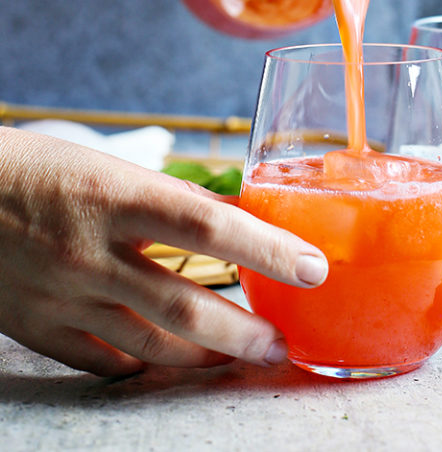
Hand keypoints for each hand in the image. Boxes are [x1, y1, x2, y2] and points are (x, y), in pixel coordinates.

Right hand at [0, 127, 327, 376]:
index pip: (207, 225)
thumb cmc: (42, 169)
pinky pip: (105, 362)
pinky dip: (146, 365)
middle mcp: (91, 251)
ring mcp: (63, 297)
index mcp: (115, 195)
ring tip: (240, 355)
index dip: (266, 248)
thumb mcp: (110, 167)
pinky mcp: (40, 328)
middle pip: (184, 305)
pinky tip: (173, 362)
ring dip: (204, 355)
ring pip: (150, 344)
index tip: (311, 267)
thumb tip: (230, 219)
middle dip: (244, 332)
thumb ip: (167, 199)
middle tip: (282, 343)